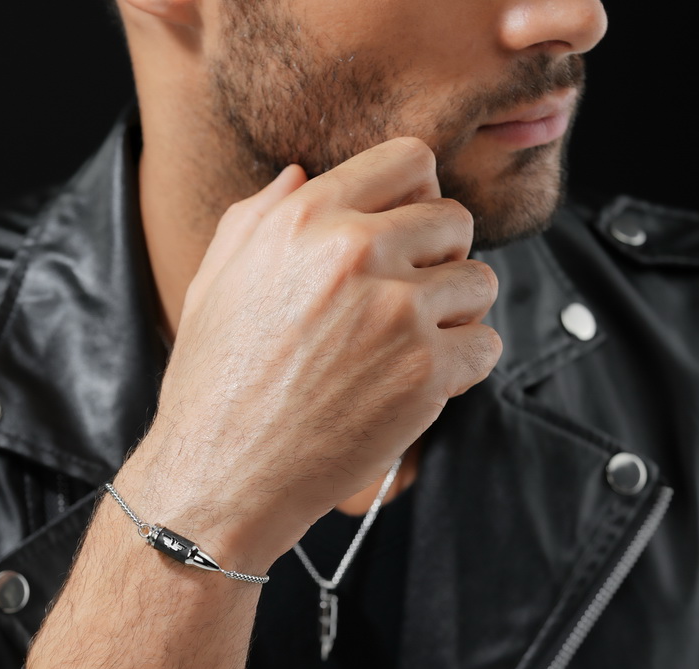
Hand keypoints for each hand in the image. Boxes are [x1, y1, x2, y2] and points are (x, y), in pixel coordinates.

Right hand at [123, 137, 500, 569]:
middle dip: (439, 258)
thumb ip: (257, 216)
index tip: (407, 236)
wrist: (222, 476)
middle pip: (455, 219)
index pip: (410, 161)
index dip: (416, 197)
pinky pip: (485, 345)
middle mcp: (356, 253)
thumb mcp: (213, 282)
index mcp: (306, 219)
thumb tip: (300, 174)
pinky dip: (462, 367)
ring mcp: (397, 313)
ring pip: (480, 282)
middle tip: (405, 302)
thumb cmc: (213, 385)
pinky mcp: (425, 373)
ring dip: (454, 313)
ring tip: (408, 348)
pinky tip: (417, 384)